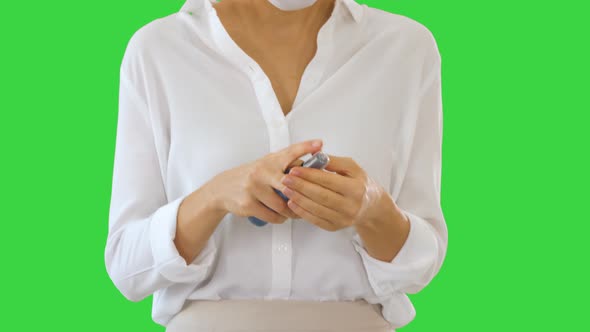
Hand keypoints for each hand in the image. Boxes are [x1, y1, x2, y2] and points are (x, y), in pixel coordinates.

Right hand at [208, 139, 322, 223]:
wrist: (223, 189)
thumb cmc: (252, 177)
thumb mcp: (267, 165)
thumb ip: (286, 164)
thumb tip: (313, 166)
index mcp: (270, 161)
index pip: (290, 152)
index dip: (305, 147)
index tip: (319, 144)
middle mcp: (262, 171)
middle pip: (289, 183)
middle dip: (302, 194)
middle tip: (311, 199)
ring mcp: (254, 188)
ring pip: (283, 205)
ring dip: (291, 211)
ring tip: (293, 211)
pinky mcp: (248, 204)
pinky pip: (273, 216)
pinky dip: (280, 219)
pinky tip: (280, 216)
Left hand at [279, 154, 391, 230]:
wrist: (370, 206)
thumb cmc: (360, 184)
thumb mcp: (352, 168)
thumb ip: (334, 162)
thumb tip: (316, 156)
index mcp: (355, 189)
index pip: (329, 181)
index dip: (310, 175)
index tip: (295, 169)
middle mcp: (350, 206)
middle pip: (321, 196)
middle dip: (301, 187)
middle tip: (286, 179)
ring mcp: (343, 219)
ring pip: (316, 209)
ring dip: (298, 199)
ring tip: (286, 189)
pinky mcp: (335, 227)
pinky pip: (316, 220)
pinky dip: (302, 211)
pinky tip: (293, 203)